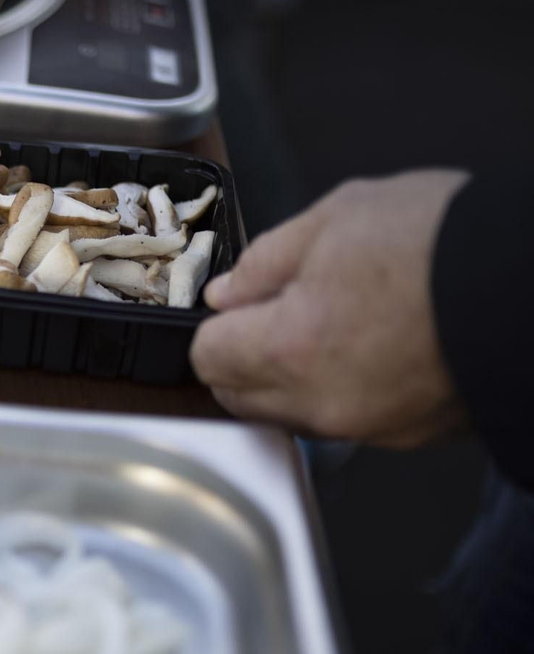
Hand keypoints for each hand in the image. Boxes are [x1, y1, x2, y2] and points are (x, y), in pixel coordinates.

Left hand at [190, 171, 468, 445]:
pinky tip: (378, 347)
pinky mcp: (412, 436)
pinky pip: (351, 422)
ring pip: (294, 415)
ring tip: (340, 323)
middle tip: (279, 312)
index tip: (239, 305)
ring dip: (293, 379)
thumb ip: (265, 261)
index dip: (216, 326)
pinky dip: (347, 391)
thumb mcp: (337, 217)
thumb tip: (227, 293)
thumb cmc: (446, 239)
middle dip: (243, 359)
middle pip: (241, 397)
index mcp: (291, 346)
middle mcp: (324, 402)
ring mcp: (371, 427)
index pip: (207, 358)